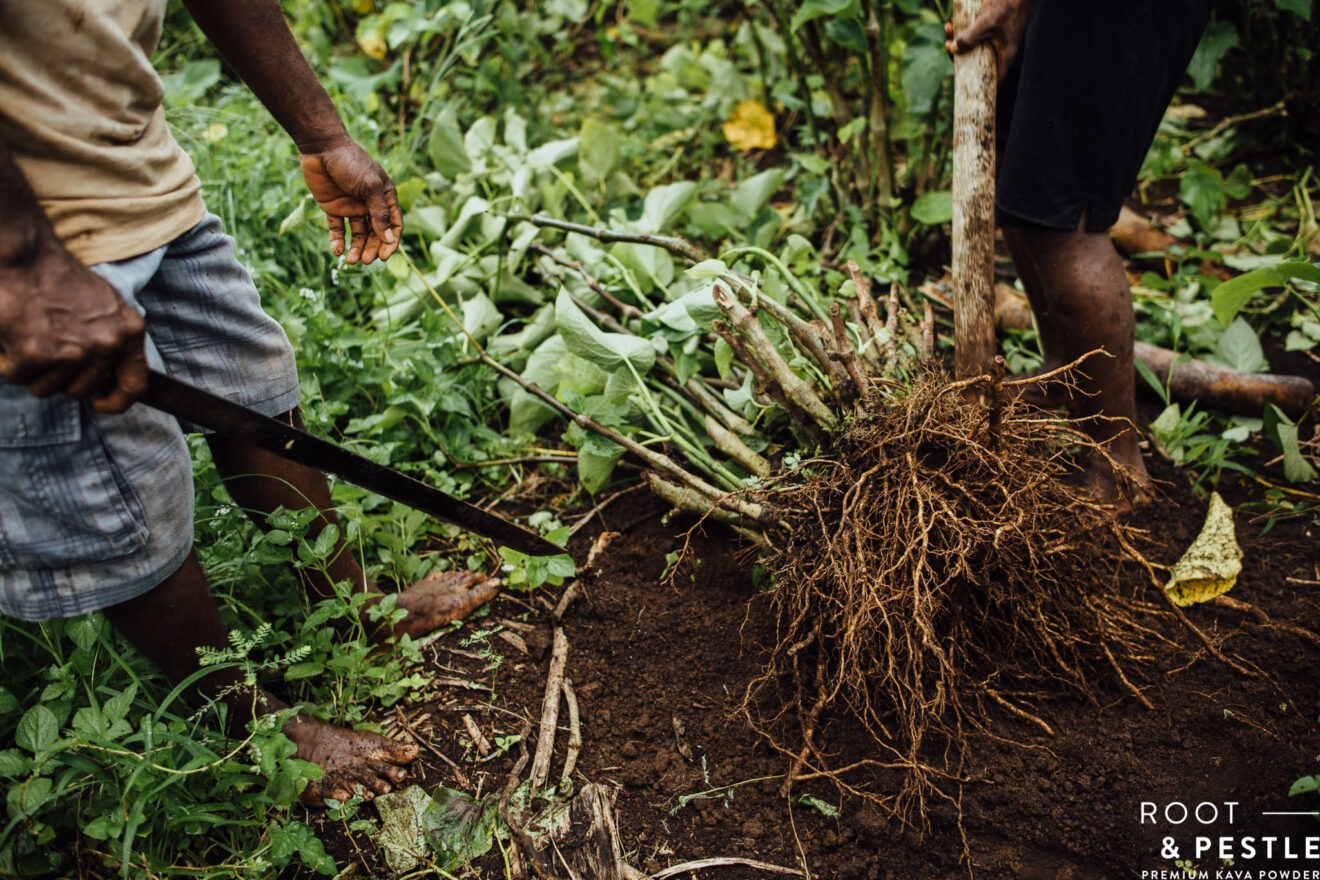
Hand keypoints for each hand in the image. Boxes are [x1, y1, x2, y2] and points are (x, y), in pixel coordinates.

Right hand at [0, 239, 148, 413]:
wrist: (25, 255)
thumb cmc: (60, 277)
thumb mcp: (106, 307)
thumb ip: (113, 340)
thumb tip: (110, 375)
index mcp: (129, 332)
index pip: (134, 385)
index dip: (116, 402)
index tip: (99, 403)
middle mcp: (107, 345)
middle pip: (79, 390)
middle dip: (58, 376)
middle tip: (45, 346)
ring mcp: (73, 351)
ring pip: (46, 389)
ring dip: (31, 370)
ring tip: (28, 336)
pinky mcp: (38, 354)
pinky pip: (17, 377)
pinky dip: (6, 362)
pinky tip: (10, 336)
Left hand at [299, 138, 402, 264]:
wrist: (321, 147)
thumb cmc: (350, 162)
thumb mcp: (370, 186)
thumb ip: (379, 213)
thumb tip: (389, 239)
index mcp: (384, 197)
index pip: (393, 225)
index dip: (390, 242)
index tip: (383, 256)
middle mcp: (369, 204)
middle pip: (375, 234)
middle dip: (371, 248)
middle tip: (364, 260)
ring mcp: (351, 207)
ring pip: (357, 234)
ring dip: (356, 248)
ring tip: (351, 260)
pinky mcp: (333, 208)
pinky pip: (337, 229)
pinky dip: (337, 240)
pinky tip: (336, 250)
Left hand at [944, 0, 1034, 81]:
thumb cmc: (1007, 6)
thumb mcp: (986, 23)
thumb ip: (970, 37)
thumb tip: (953, 49)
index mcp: (1005, 54)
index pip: (994, 79)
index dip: (980, 85)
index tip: (964, 85)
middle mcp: (1001, 50)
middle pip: (978, 62)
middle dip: (959, 56)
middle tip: (948, 46)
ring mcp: (997, 39)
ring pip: (975, 47)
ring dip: (959, 40)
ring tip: (948, 28)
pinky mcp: (993, 29)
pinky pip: (976, 35)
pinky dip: (965, 31)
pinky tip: (954, 22)